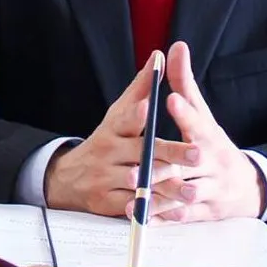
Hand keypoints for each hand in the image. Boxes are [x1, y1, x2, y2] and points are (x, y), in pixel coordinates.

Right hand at [43, 51, 200, 216]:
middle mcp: (108, 152)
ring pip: (139, 182)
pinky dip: (149, 208)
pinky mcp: (106, 202)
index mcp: (114, 128)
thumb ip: (141, 88)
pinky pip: (131, 206)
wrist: (70, 178)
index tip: (150, 108)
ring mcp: (105, 178)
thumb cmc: (107, 140)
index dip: (137, 114)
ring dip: (165, 186)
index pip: (126, 119)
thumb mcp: (119, 113)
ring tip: (190, 189)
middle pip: (142, 154)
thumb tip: (159, 56)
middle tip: (196, 155)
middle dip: (170, 154)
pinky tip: (168, 211)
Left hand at [150, 40, 265, 222]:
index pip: (197, 121)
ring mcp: (210, 188)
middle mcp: (212, 162)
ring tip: (137, 193)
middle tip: (139, 163)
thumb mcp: (203, 114)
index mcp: (209, 135)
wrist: (246, 186)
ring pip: (185, 192)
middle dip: (166, 162)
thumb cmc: (213, 144)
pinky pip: (183, 215)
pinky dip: (164, 216)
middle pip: (189, 162)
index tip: (171, 100)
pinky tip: (144, 216)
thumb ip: (185, 83)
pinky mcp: (204, 211)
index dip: (184, 112)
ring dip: (161, 194)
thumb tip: (175, 47)